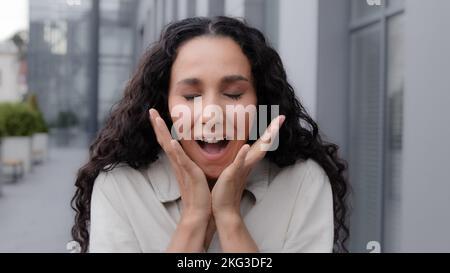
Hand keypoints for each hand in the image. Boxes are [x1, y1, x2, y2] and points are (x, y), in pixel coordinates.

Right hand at [149, 109, 210, 224]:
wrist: (199, 214)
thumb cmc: (200, 197)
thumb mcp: (198, 177)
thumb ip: (194, 167)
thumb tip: (197, 159)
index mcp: (180, 164)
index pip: (168, 143)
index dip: (162, 130)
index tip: (157, 116)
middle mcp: (178, 165)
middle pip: (164, 141)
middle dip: (158, 125)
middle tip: (150, 110)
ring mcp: (182, 169)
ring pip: (169, 147)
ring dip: (162, 132)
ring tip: (156, 118)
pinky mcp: (190, 174)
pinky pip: (181, 161)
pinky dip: (175, 151)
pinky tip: (171, 140)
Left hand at [211, 115, 285, 219]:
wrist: (224, 209)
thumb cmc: (226, 190)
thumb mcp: (233, 170)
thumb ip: (240, 160)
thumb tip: (243, 150)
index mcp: (248, 162)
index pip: (261, 144)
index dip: (270, 131)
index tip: (278, 119)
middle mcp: (248, 164)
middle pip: (264, 145)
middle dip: (272, 131)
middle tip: (281, 117)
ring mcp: (242, 169)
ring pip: (256, 152)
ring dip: (264, 141)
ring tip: (272, 128)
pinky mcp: (232, 174)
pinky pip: (239, 163)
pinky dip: (243, 155)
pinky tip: (247, 147)